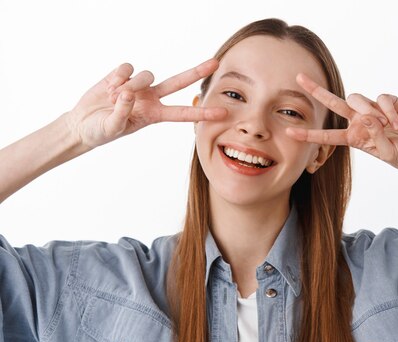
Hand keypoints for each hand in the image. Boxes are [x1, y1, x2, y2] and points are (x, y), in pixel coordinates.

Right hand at [66, 59, 226, 148]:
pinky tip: (109, 86)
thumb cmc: (101, 131)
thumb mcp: (112, 128)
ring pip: (147, 74)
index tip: (223, 113)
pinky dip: (117, 76)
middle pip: (178, 82)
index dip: (202, 113)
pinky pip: (127, 67)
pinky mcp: (122, 74)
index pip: (183, 113)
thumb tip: (128, 93)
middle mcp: (151, 98)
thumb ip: (121, 113)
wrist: (82, 123)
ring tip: (115, 97)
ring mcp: (138, 85)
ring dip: (132, 84)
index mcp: (154, 115)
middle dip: (197, 72)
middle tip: (216, 63)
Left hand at [286, 74, 397, 174]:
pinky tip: (397, 123)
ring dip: (370, 112)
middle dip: (316, 91)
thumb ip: (377, 138)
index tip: (290, 132)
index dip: (309, 135)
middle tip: (298, 78)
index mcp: (354, 138)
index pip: (327, 135)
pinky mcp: (389, 102)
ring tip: (387, 127)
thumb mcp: (388, 155)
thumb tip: (368, 117)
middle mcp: (360, 121)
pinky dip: (389, 111)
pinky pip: (382, 99)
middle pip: (334, 103)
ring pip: (357, 99)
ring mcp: (373, 110)